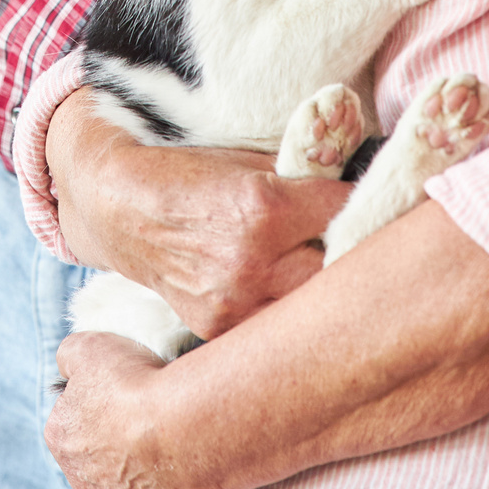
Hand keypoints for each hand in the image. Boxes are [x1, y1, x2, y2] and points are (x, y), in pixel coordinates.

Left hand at [45, 331, 217, 488]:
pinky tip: (186, 484)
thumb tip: (68, 366)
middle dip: (122, 450)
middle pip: (99, 464)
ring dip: (144, 480)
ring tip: (175, 453)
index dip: (104, 411)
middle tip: (154, 428)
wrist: (181, 429)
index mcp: (60, 436)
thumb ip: (70, 356)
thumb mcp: (92, 346)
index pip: (75, 424)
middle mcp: (79, 482)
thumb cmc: (137, 385)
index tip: (130, 402)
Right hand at [46, 90, 349, 339]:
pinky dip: (284, 307)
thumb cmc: (186, 175)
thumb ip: (304, 176)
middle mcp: (252, 261)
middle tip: (355, 240)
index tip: (370, 203)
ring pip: (311, 305)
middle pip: (340, 267)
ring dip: (322, 287)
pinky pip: (273, 322)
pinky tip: (283, 289)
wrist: (118, 208)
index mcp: (265, 209)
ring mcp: (233, 302)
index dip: (363, 204)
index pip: (347, 212)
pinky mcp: (217, 327)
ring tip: (323, 269)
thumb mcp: (248, 161)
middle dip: (351, 251)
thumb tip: (360, 178)